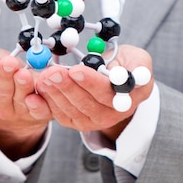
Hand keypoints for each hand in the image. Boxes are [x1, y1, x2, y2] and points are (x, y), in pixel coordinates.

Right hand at [0, 47, 51, 159]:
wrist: (14, 80)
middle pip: (1, 92)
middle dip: (5, 76)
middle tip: (9, 62)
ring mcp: (17, 110)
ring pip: (19, 98)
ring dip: (22, 86)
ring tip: (23, 73)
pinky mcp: (36, 112)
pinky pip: (38, 111)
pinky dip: (38, 105)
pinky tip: (37, 95)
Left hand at [34, 44, 153, 141]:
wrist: (115, 81)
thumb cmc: (126, 66)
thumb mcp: (139, 60)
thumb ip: (139, 65)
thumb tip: (135, 72)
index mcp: (130, 98)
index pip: (109, 92)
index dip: (91, 82)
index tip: (76, 70)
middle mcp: (113, 114)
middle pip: (88, 103)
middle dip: (68, 86)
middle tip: (53, 72)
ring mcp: (95, 120)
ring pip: (73, 109)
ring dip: (56, 93)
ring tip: (46, 76)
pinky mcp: (79, 122)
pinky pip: (63, 115)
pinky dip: (50, 101)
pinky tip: (42, 87)